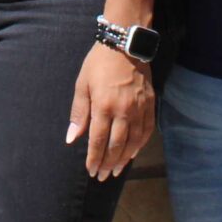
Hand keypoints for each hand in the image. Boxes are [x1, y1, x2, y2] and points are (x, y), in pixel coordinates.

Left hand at [68, 43, 155, 179]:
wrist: (125, 44)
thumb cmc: (98, 64)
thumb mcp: (82, 85)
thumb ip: (79, 114)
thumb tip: (71, 139)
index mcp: (103, 105)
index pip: (98, 140)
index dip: (94, 158)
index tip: (90, 171)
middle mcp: (123, 110)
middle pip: (116, 145)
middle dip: (107, 163)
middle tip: (102, 176)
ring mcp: (139, 108)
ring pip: (133, 142)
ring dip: (124, 159)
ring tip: (115, 170)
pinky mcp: (150, 104)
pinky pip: (147, 131)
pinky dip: (139, 145)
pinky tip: (132, 153)